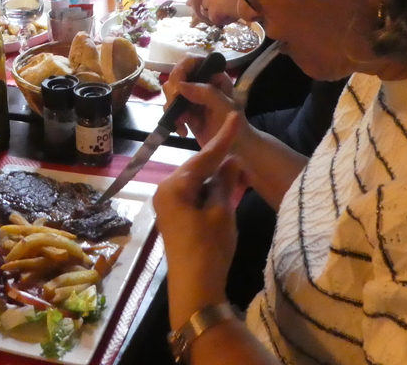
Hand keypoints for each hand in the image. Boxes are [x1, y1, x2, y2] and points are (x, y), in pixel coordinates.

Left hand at [152, 112, 243, 328]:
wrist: (195, 290)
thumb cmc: (209, 249)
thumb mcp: (221, 212)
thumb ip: (225, 182)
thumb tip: (231, 160)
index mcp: (173, 187)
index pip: (203, 157)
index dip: (222, 138)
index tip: (234, 115)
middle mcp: (165, 191)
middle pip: (197, 168)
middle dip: (220, 160)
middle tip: (240, 147)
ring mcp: (168, 206)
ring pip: (197, 182)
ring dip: (216, 178)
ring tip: (239, 170)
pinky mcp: (175, 218)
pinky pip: (194, 196)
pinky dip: (210, 192)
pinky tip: (226, 188)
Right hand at [163, 55, 242, 141]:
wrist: (237, 150)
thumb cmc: (237, 126)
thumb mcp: (226, 107)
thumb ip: (206, 92)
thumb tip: (180, 85)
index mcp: (213, 76)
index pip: (191, 61)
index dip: (181, 69)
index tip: (178, 86)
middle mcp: (201, 83)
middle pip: (176, 76)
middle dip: (173, 93)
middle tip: (177, 107)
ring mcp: (191, 98)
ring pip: (170, 92)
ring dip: (172, 108)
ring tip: (183, 123)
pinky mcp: (185, 112)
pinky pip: (170, 110)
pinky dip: (173, 120)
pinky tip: (183, 131)